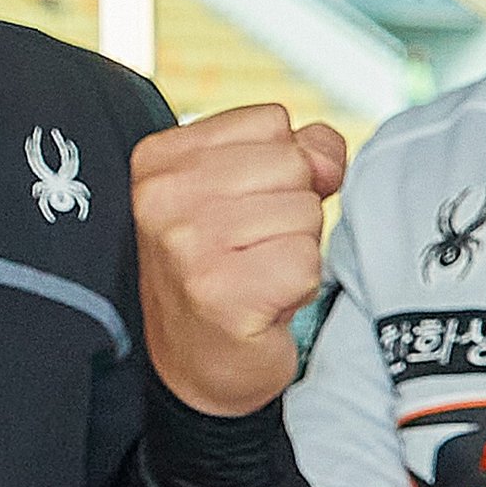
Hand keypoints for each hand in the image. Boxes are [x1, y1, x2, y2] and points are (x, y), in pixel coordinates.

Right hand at [128, 102, 348, 415]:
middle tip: (252, 249)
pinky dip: (299, 285)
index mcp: (159, 159)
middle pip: (293, 164)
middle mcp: (163, 197)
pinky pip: (307, 260)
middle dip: (290, 208)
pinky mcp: (222, 293)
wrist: (195, 365)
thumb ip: (294, 149)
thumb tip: (327, 159)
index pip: (271, 121)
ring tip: (255, 274)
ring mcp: (188, 245)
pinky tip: (263, 301)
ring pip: (305, 212)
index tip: (242, 210)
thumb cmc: (223, 270)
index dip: (279, 168)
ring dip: (296, 248)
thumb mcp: (244, 190)